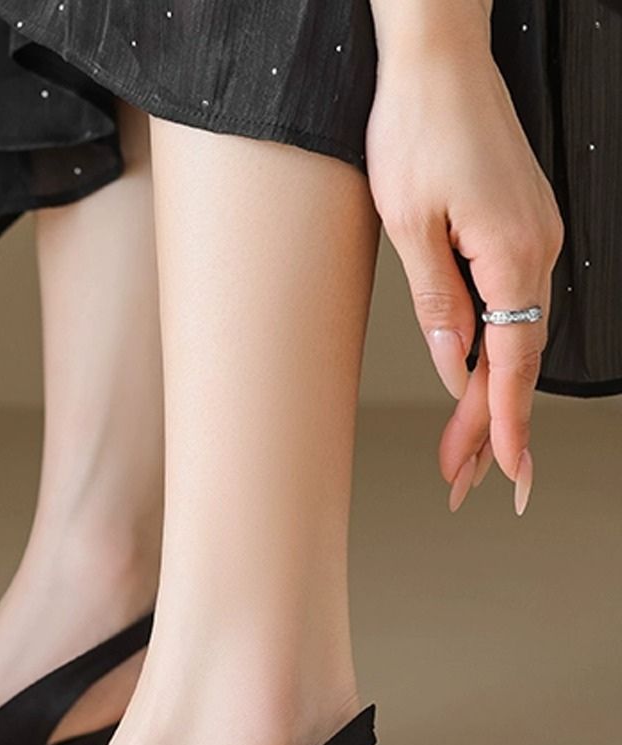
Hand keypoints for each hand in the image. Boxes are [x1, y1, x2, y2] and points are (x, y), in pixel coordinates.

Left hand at [366, 22, 563, 514]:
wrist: (437, 60)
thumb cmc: (417, 129)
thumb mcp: (410, 225)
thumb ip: (436, 300)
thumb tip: (453, 363)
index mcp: (511, 254)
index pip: (513, 364)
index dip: (505, 427)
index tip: (507, 476)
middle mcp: (535, 249)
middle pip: (515, 360)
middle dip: (488, 428)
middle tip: (464, 483)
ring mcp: (531, 236)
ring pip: (513, 336)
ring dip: (487, 396)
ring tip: (460, 452)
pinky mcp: (517, 226)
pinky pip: (510, 304)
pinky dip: (492, 349)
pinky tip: (473, 380)